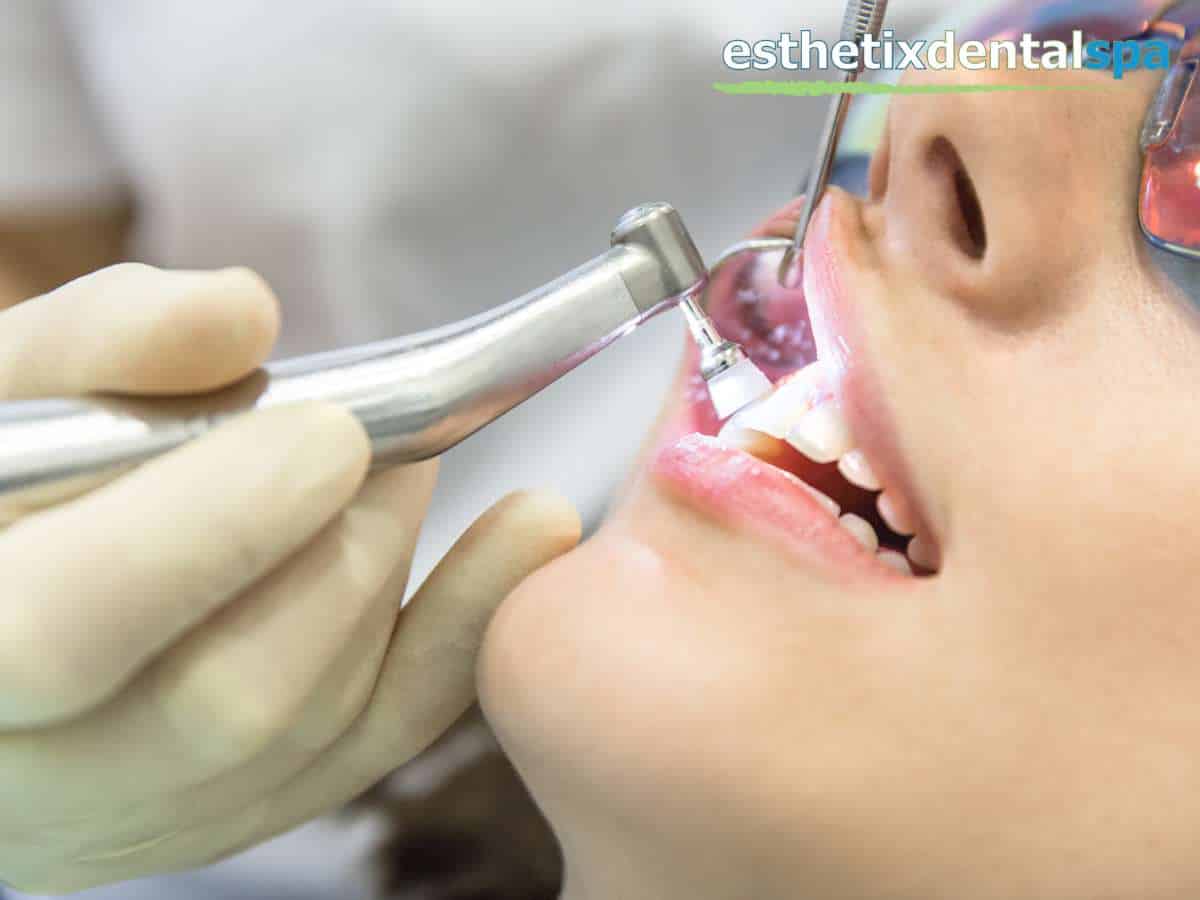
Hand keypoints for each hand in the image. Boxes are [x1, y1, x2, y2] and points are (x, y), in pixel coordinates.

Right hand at [0, 264, 580, 892]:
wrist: (13, 584)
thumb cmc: (7, 472)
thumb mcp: (12, 386)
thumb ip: (105, 341)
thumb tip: (240, 316)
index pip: (63, 633)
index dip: (215, 532)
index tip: (331, 431)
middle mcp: (40, 775)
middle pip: (232, 697)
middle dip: (342, 544)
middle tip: (374, 434)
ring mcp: (147, 813)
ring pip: (316, 723)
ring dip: (387, 567)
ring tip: (391, 466)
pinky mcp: (238, 808)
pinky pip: (376, 741)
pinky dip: (465, 629)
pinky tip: (529, 530)